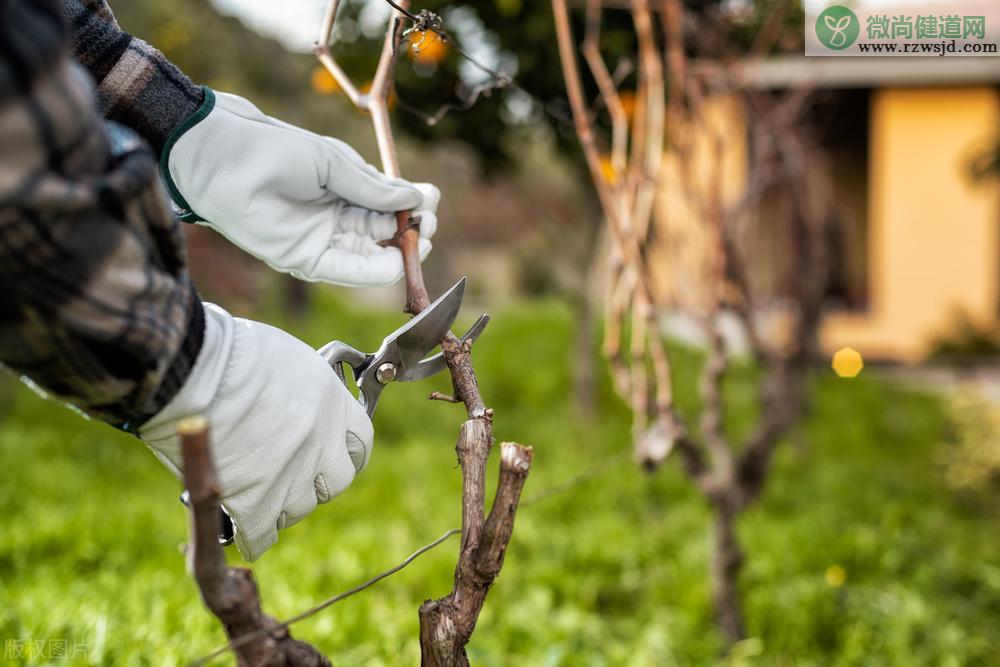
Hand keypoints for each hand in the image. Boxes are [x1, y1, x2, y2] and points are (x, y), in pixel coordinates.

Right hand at [139, 304, 372, 560]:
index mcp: (333, 405)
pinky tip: (247, 533)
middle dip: (317, 481)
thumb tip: (299, 411)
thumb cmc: (230, 352)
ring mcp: (291, 476)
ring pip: (299, 508)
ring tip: (260, 494)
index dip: (346, 453)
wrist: (193, 369)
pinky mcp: (254, 501)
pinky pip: (262, 534)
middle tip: (292, 476)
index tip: (333, 456)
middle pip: (336, 482)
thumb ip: (304, 394)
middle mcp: (321, 443)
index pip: (360, 443)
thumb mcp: (288, 361)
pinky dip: (254, 537)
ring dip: (282, 504)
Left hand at [161, 88, 439, 286]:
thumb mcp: (334, 164)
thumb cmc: (275, 150)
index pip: (388, 203)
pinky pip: (346, 270)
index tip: (430, 201)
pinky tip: (395, 263)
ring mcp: (323, 239)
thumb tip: (415, 199)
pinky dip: (373, 270)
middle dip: (411, 230)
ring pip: (370, 253)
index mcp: (344, 187)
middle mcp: (337, 216)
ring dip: (399, 252)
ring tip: (420, 243)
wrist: (225, 161)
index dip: (412, 204)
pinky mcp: (306, 260)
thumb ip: (373, 188)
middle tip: (428, 225)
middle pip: (384, 231)